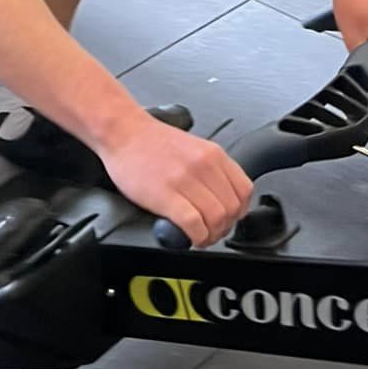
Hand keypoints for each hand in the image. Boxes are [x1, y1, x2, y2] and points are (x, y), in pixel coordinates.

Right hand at [100, 111, 251, 248]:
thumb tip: (222, 197)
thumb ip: (210, 170)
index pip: (245, 191)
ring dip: (210, 236)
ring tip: (200, 236)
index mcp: (213, 154)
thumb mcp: (193, 148)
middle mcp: (203, 165)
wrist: (122, 132)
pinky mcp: (166, 195)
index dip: (239, 211)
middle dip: (224, 227)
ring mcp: (185, 180)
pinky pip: (194, 225)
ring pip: (217, 219)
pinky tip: (189, 237)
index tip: (228, 218)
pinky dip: (196, 237)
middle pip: (232, 209)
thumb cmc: (151, 142)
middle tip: (211, 232)